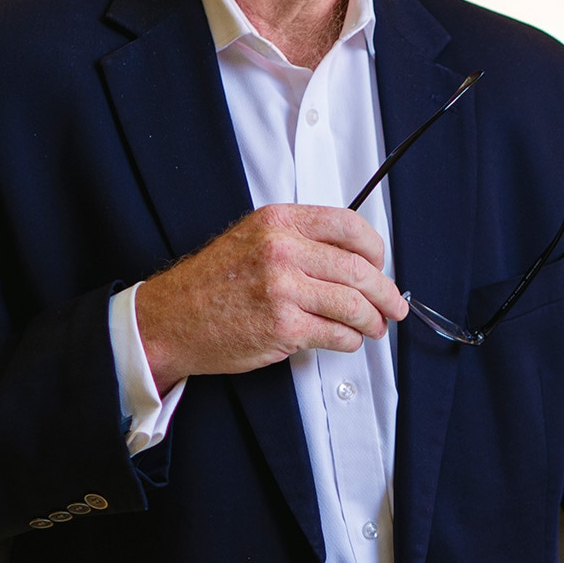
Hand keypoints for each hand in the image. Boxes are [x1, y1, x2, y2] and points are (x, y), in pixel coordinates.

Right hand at [136, 204, 407, 391]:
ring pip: (355, 305)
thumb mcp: (252, 239)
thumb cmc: (213, 284)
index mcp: (278, 222)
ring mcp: (283, 289)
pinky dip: (350, 340)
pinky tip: (347, 340)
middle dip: (387, 293)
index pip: (349, 226)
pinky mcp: (283, 327)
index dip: (376, 249)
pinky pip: (338, 334)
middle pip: (360, 270)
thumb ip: (299, 240)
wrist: (169, 320)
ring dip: (374, 321)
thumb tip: (356, 258)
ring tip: (375, 327)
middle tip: (394, 305)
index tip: (380, 265)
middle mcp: (282, 250)